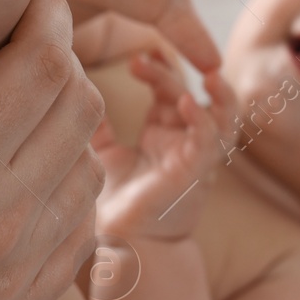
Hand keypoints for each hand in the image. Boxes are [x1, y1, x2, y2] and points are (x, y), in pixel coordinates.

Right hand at [0, 0, 106, 299]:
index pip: (43, 67)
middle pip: (79, 114)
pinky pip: (78, 226)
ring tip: (22, 98)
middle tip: (25, 38)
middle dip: (62, 60)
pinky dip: (63, 185)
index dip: (49, 17)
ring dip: (65, 123)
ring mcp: (10, 276)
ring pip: (88, 169)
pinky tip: (21, 162)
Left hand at [94, 49, 237, 242]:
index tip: (135, 55)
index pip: (168, 92)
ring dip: (218, 93)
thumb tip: (78, 94)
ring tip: (208, 72)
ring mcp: (194, 158)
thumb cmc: (113, 205)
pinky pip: (210, 142)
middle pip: (187, 95)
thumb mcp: (103, 156)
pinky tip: (188, 103)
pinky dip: (204, 120)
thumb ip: (98, 128)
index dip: (157, 70)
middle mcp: (182, 143)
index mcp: (162, 136)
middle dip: (168, 73)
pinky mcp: (196, 174)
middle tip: (139, 59)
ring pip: (221, 116)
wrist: (118, 245)